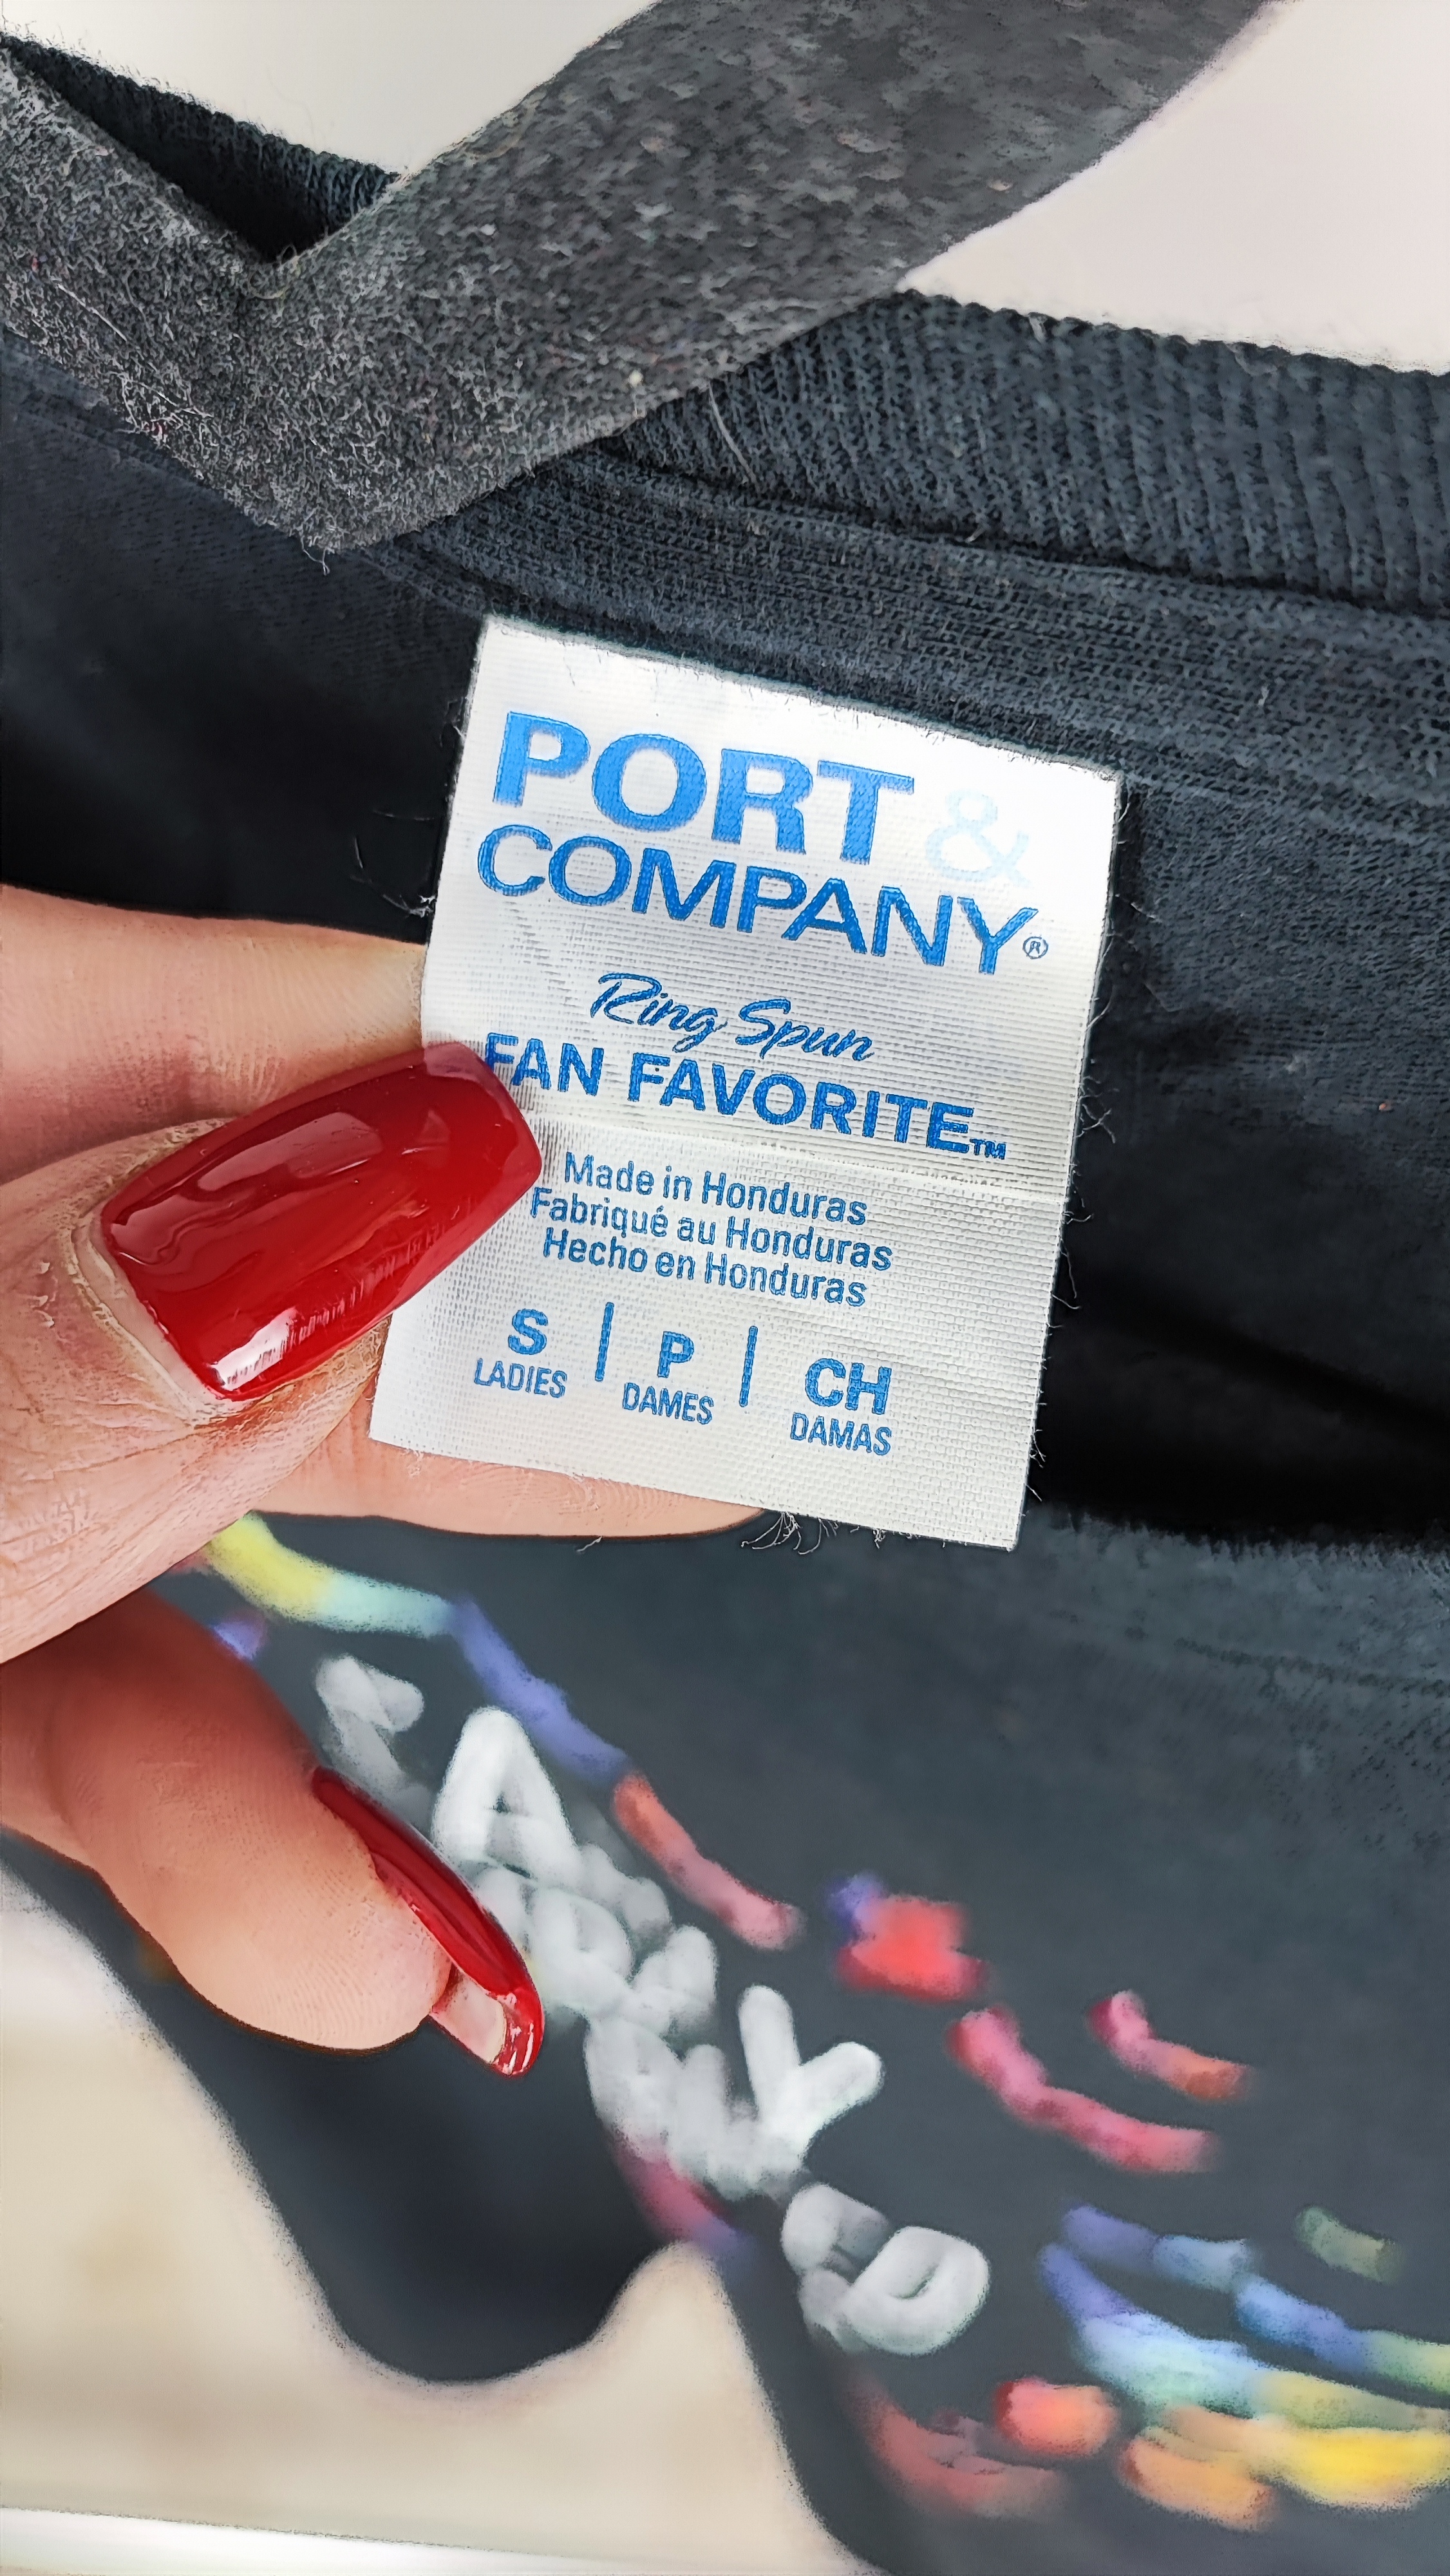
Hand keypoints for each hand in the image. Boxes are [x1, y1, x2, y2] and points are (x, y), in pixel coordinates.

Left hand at [1, 890, 746, 2057]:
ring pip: (145, 1510)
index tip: (679, 1089)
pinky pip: (65, 1696)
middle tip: (754, 1366)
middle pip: (205, 1263)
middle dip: (469, 1357)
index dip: (423, 1048)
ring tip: (563, 1736)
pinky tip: (345, 1945)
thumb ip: (78, 1350)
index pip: (149, 1013)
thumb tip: (418, 1169)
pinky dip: (202, 1812)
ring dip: (335, 1685)